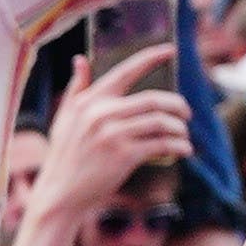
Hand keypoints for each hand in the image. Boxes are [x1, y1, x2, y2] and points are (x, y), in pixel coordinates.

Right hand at [36, 44, 194, 212]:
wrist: (60, 194)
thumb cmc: (64, 157)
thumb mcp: (64, 119)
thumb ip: (76, 89)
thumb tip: (80, 59)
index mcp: (88, 101)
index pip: (125, 72)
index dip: (150, 58)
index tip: (170, 50)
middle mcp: (100, 113)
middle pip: (154, 99)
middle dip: (177, 105)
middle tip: (186, 114)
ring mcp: (112, 134)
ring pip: (161, 122)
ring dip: (179, 129)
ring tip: (183, 136)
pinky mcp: (123, 155)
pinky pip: (161, 144)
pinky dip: (178, 146)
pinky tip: (183, 150)